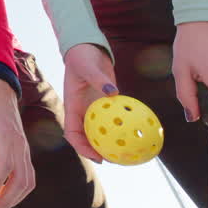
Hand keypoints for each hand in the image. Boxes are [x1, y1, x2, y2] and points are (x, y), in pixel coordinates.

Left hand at [0, 77, 33, 207]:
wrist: (1, 91)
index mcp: (5, 135)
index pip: (5, 164)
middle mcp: (19, 145)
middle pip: (21, 180)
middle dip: (7, 199)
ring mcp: (25, 150)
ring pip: (27, 182)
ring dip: (14, 199)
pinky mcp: (25, 153)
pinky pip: (27, 176)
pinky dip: (17, 191)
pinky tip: (0, 197)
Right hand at [61, 43, 119, 161]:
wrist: (87, 49)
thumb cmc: (82, 57)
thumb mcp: (88, 66)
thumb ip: (99, 79)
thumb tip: (113, 92)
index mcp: (72, 106)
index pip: (72, 133)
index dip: (82, 147)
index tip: (95, 155)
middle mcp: (82, 111)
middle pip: (87, 137)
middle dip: (98, 151)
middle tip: (115, 159)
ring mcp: (93, 108)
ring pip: (100, 130)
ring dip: (109, 142)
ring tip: (126, 151)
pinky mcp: (105, 103)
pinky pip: (113, 118)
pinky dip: (121, 125)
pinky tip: (135, 130)